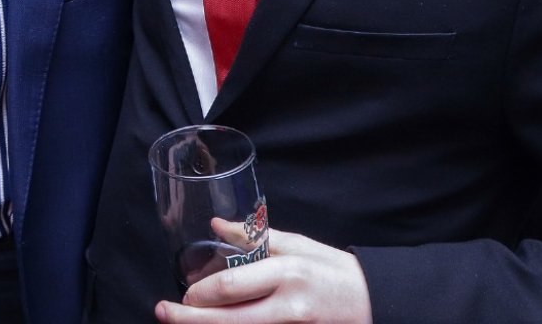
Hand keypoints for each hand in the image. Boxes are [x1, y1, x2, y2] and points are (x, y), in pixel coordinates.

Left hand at [156, 228, 371, 323]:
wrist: (377, 304)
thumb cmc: (336, 272)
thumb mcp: (298, 245)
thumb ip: (254, 237)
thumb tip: (216, 227)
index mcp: (285, 273)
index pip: (230, 288)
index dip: (198, 295)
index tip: (182, 293)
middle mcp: (286, 307)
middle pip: (226, 320)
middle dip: (189, 320)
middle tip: (164, 312)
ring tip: (185, 322)